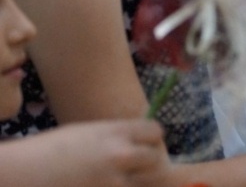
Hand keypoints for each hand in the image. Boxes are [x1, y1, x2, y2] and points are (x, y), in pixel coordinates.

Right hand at [18, 119, 169, 186]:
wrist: (21, 175)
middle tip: (138, 167)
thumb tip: (138, 144)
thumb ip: (115, 137)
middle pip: (156, 160)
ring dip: (139, 181)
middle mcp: (119, 156)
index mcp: (114, 133)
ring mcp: (113, 182)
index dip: (152, 139)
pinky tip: (107, 184)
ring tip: (120, 177)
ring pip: (148, 183)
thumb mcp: (86, 133)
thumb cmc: (48, 152)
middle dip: (149, 164)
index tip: (146, 144)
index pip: (155, 132)